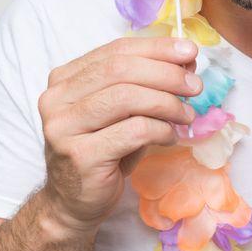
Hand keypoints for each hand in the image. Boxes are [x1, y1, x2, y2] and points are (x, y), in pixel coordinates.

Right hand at [37, 37, 201, 231]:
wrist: (75, 202)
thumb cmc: (105, 151)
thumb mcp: (124, 111)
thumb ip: (146, 84)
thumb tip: (186, 60)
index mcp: (65, 79)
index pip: (116, 51)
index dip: (156, 48)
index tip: (190, 51)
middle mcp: (56, 99)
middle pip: (120, 70)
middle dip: (166, 73)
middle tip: (195, 86)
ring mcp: (63, 127)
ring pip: (125, 97)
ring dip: (166, 103)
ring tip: (187, 115)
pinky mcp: (80, 155)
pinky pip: (133, 131)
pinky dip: (160, 130)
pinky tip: (170, 136)